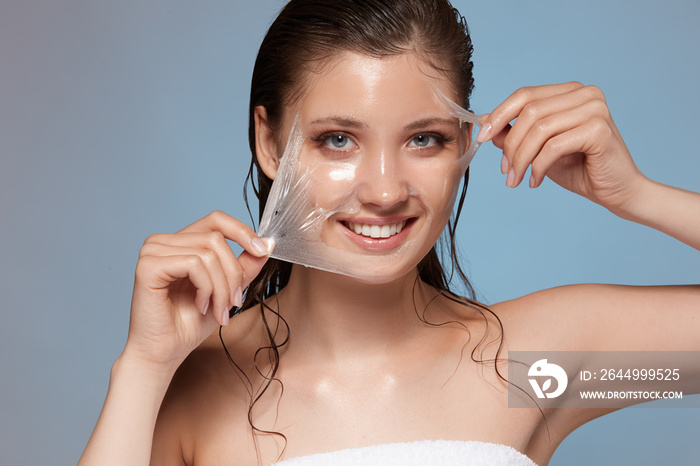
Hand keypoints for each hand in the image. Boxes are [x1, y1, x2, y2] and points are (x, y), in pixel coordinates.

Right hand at [123, 210, 271, 368]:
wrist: (165, 352)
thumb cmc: (189, 323)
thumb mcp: (227, 289)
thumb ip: (245, 265)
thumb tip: (268, 242)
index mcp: (180, 242)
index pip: (216, 219)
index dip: (242, 231)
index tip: (262, 250)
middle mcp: (163, 241)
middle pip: (216, 239)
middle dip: (233, 274)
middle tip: (234, 303)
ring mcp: (152, 251)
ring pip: (208, 253)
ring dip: (221, 287)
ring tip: (218, 310)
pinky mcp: (148, 265)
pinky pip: (194, 264)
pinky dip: (206, 288)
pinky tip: (200, 306)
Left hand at [477, 82, 646, 212]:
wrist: (616, 191)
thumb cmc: (579, 168)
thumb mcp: (538, 149)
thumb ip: (515, 133)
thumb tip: (485, 121)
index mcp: (570, 92)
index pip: (524, 95)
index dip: (499, 115)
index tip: (481, 137)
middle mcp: (585, 94)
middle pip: (529, 112)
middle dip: (510, 145)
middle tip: (505, 171)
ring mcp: (595, 109)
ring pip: (539, 130)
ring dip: (521, 159)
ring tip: (515, 180)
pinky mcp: (599, 129)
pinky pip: (554, 146)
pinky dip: (538, 166)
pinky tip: (535, 181)